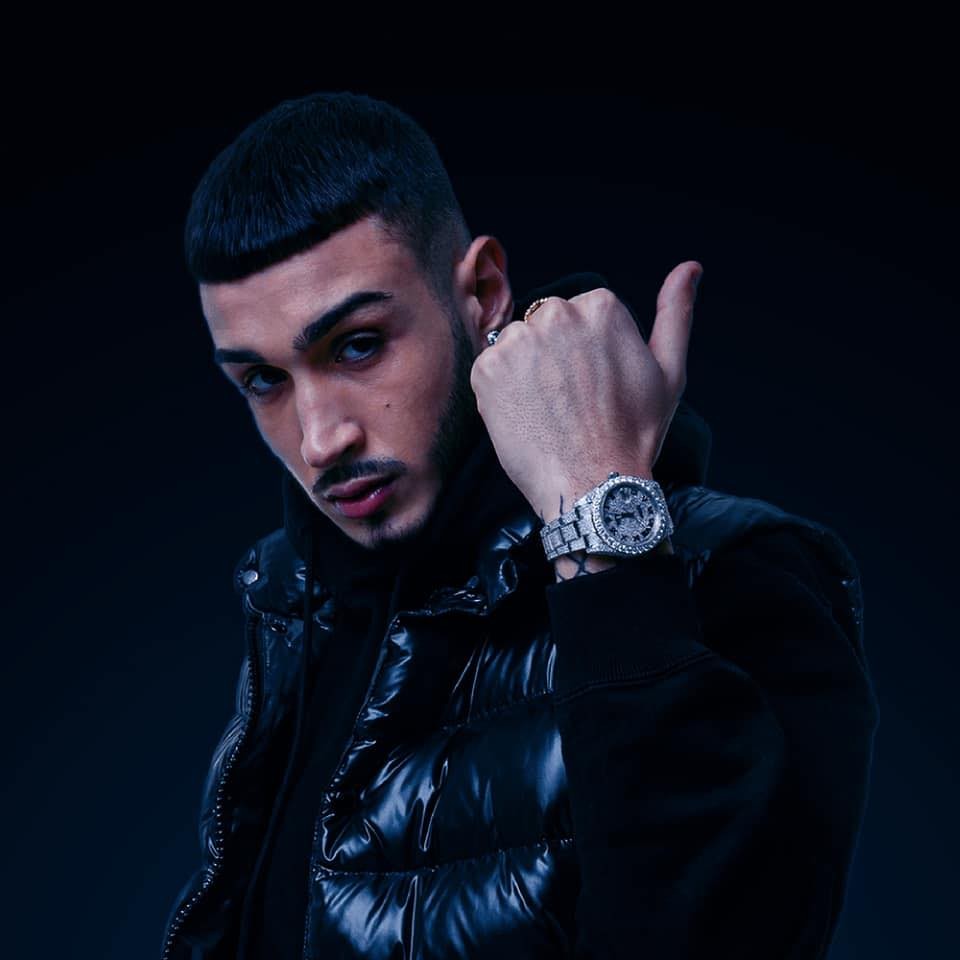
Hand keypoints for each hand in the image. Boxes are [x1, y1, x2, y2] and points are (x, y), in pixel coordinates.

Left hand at [469, 261, 701, 521]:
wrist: (592, 485)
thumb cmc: (634, 433)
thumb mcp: (669, 371)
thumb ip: (675, 312)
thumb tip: (690, 267)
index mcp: (600, 306)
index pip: (581, 315)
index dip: (587, 354)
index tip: (596, 385)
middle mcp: (555, 314)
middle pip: (545, 325)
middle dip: (554, 356)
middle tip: (572, 402)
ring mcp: (517, 340)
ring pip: (517, 346)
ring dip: (526, 372)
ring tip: (550, 411)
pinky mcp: (487, 369)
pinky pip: (490, 369)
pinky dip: (502, 391)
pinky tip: (527, 416)